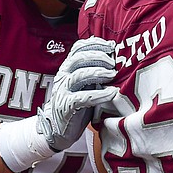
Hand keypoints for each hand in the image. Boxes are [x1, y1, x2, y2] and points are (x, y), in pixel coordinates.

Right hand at [36, 37, 117, 151]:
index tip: (110, 46)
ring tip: (113, 74)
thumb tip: (114, 56)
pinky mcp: (67, 106)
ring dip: (98, 72)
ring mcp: (64, 91)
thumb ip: (93, 70)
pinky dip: (99, 94)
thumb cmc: (77, 103)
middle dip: (98, 56)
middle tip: (113, 62)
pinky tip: (111, 93)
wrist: (58, 128)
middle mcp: (64, 76)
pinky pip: (82, 98)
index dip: (94, 44)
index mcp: (68, 67)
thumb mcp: (84, 83)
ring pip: (79, 75)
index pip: (78, 48)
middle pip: (78, 59)